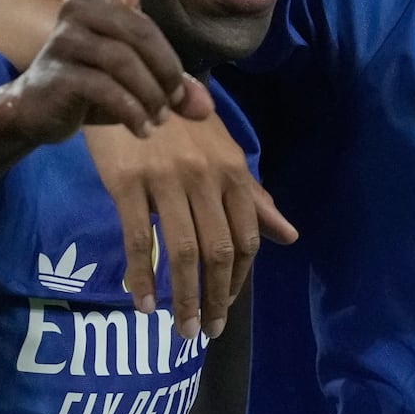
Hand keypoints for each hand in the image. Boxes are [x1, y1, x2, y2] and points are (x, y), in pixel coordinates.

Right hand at [4, 0, 214, 144]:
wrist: (40, 114)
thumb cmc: (94, 88)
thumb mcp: (141, 84)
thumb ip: (174, 89)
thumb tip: (203, 108)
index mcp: (103, 3)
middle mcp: (80, 10)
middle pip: (141, 31)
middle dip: (167, 72)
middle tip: (174, 102)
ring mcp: (65, 39)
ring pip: (125, 63)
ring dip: (151, 96)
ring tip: (156, 118)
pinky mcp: (58, 71)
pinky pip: (108, 88)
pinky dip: (133, 112)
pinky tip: (141, 128)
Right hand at [85, 115, 295, 340]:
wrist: (126, 81)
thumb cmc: (177, 121)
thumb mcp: (222, 153)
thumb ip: (253, 198)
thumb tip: (289, 235)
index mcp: (232, 172)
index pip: (246, 238)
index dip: (240, 279)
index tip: (227, 304)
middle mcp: (205, 178)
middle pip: (218, 252)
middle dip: (216, 298)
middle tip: (207, 332)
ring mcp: (166, 180)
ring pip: (182, 252)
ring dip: (184, 299)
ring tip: (182, 330)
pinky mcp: (128, 182)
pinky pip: (137, 240)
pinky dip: (142, 278)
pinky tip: (144, 304)